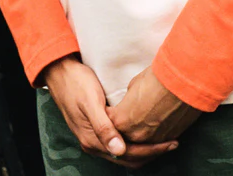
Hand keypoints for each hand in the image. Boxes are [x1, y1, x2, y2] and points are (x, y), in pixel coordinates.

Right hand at [41, 55, 179, 168]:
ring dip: (144, 149)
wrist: (59, 73)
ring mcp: (94, 138)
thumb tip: (120, 151)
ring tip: (163, 140)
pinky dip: (134, 143)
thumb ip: (104, 127)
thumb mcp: (91, 102)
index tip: (171, 142)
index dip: (151, 150)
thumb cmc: (76, 83)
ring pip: (124, 153)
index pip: (129, 154)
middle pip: (128, 158)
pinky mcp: (96, 130)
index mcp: (93, 140)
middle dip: (151, 152)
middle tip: (173, 142)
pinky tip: (144, 133)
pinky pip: (119, 144)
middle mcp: (94, 144)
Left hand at [107, 66, 201, 144]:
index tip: (111, 112)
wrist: (182, 82)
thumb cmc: (156, 79)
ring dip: (140, 137)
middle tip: (126, 121)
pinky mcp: (168, 139)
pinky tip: (156, 129)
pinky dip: (155, 138)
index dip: (110, 116)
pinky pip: (157, 143)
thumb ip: (128, 101)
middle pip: (123, 138)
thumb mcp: (133, 86)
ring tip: (142, 127)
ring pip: (141, 145)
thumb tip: (131, 104)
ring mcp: (152, 140)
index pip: (108, 123)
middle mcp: (135, 135)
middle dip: (122, 130)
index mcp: (121, 121)